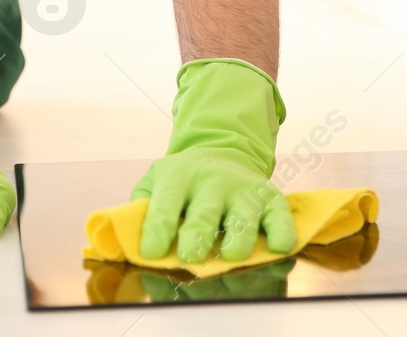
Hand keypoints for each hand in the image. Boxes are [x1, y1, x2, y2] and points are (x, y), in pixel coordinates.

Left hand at [130, 58, 296, 264]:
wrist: (223, 149)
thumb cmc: (182, 179)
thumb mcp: (155, 181)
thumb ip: (139, 207)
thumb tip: (124, 240)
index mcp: (177, 177)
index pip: (165, 205)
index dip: (157, 229)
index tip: (151, 253)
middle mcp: (211, 181)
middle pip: (204, 212)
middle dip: (197, 235)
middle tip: (191, 258)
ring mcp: (242, 188)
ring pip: (243, 214)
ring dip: (239, 236)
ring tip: (231, 255)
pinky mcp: (269, 196)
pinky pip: (279, 214)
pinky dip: (282, 230)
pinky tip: (278, 246)